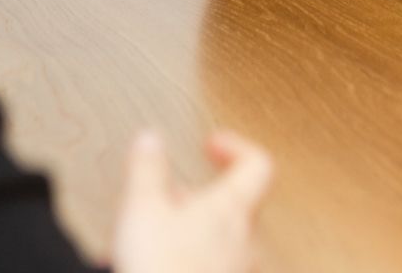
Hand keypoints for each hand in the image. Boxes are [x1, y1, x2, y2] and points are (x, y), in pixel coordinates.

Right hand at [112, 131, 272, 272]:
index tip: (212, 145)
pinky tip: (155, 265)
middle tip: (170, 198)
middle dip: (198, 197)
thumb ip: (148, 167)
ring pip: (222, 242)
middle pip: (236, 205)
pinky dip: (187, 261)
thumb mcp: (143, 207)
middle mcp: (245, 244)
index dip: (236, 148)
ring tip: (154, 237)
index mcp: (233, 209)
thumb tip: (151, 141)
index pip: (257, 164)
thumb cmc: (162, 271)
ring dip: (190, 233)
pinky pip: (211, 269)